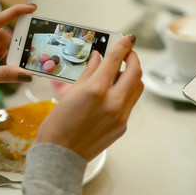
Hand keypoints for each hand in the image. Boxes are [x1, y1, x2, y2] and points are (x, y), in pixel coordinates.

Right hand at [35, 35, 143, 160]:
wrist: (60, 156)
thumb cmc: (57, 126)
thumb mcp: (70, 94)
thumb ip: (88, 73)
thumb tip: (98, 58)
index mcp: (96, 90)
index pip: (115, 60)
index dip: (123, 45)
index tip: (128, 38)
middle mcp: (113, 102)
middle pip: (135, 72)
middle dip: (133, 58)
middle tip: (127, 53)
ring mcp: (120, 116)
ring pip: (137, 88)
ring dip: (133, 75)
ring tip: (120, 73)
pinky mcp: (122, 126)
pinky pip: (130, 103)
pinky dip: (125, 93)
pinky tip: (113, 93)